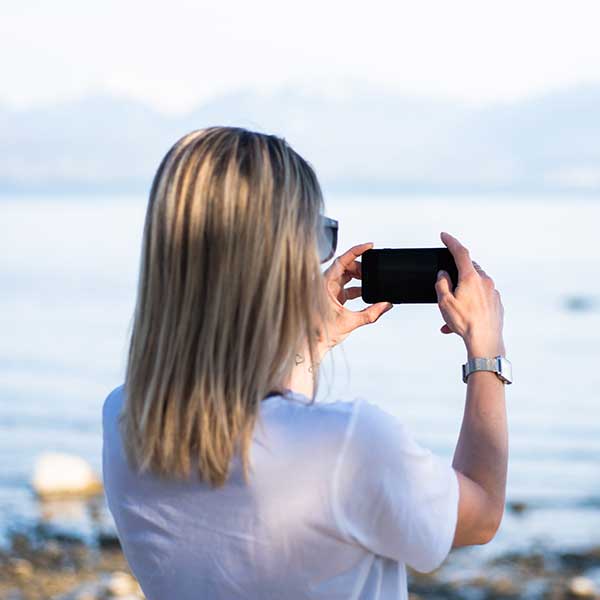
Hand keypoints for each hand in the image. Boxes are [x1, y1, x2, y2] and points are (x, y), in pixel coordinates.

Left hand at [316, 242, 393, 351]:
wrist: (313, 343)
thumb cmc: (322, 332)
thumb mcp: (350, 322)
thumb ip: (371, 314)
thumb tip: (386, 305)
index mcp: (324, 284)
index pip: (341, 260)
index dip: (356, 250)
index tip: (370, 246)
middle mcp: (324, 284)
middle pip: (344, 266)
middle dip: (361, 266)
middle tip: (373, 271)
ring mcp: (327, 290)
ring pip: (345, 275)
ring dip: (359, 277)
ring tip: (371, 281)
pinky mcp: (331, 297)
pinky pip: (345, 286)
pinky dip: (356, 287)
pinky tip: (366, 292)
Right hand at [435, 232, 504, 356]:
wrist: (485, 341)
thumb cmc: (465, 323)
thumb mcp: (445, 302)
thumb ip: (442, 284)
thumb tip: (444, 275)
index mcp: (471, 278)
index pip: (460, 252)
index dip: (451, 242)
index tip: (444, 236)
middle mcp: (484, 281)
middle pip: (468, 270)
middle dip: (456, 275)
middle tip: (447, 290)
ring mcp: (492, 292)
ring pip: (474, 286)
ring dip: (463, 294)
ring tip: (452, 314)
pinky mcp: (496, 303)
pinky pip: (481, 298)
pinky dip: (470, 304)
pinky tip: (463, 319)